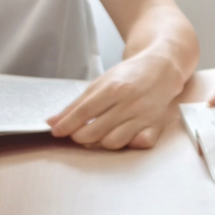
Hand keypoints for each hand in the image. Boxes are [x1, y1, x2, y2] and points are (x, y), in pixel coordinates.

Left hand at [48, 51, 183, 148]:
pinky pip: (138, 144)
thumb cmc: (129, 76)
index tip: (57, 131)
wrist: (161, 69)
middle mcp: (130, 103)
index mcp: (114, 88)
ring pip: (114, 142)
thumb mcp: (100, 83)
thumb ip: (76, 104)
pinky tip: (123, 135)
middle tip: (78, 132)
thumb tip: (53, 122)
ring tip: (99, 133)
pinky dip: (128, 144)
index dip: (67, 125)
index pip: (83, 113)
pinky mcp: (156, 126)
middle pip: (95, 132)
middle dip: (80, 136)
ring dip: (102, 142)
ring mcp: (144, 116)